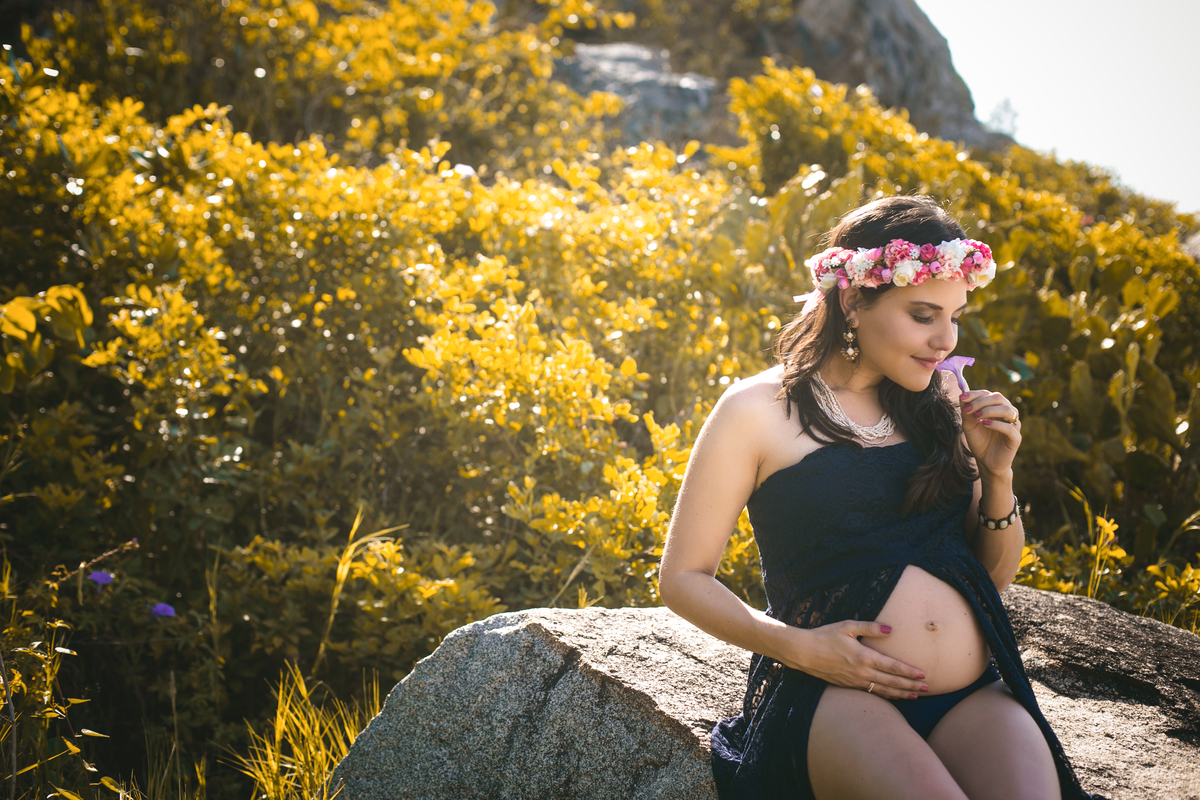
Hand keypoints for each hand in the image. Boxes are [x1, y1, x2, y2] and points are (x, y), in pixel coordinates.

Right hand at [789, 620, 928, 699]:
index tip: (923, 675)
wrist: (804, 653)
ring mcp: (855, 681)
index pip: (892, 666)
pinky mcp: (849, 685)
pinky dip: (886, 695)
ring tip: (915, 696)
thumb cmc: (825, 636)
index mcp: (863, 656)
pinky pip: (872, 692)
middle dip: (911, 686)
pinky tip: (894, 696)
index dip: (908, 672)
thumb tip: (890, 629)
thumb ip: (870, 627)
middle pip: (891, 682)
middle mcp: (862, 672)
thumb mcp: (847, 626)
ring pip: (883, 690)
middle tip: (927, 689)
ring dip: (901, 693)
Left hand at [960, 388, 1021, 476]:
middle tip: (967, 410)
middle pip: (998, 398)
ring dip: (989, 410)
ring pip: (1007, 409)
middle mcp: (1008, 413)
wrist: (986, 462)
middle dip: (981, 401)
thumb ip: (966, 412)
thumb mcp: (969, 425)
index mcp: (997, 408)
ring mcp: (1014, 425)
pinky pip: (1010, 428)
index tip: (962, 397)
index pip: (989, 394)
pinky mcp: (1016, 438)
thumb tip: (962, 396)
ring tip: (976, 417)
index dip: (975, 394)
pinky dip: (997, 424)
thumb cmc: (979, 441)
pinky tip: (985, 424)